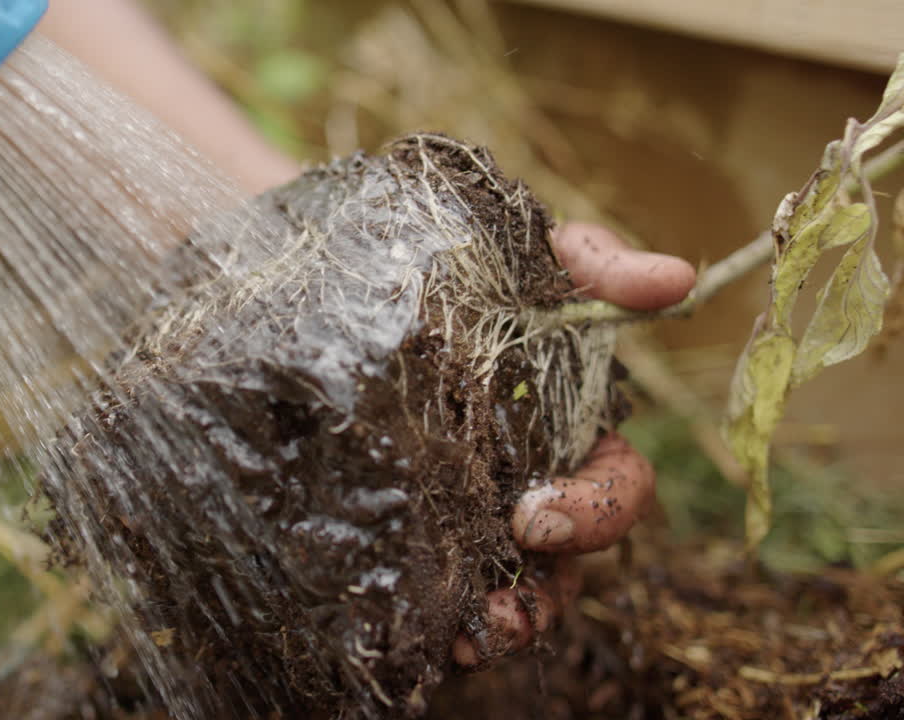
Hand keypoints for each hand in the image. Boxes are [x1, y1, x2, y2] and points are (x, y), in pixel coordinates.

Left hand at [453, 222, 696, 665]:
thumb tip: (678, 281)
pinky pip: (441, 583)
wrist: (351, 277)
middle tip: (502, 611)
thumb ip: (599, 269)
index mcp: (568, 427)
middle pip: (567, 560)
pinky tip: (421, 633)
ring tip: (468, 641)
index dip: (594, 511)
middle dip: (546, 595)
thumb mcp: (529, 258)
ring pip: (512, 585)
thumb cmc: (458, 266)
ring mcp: (471, 502)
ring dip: (501, 622)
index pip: (615, 486)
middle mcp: (529, 476)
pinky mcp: (411, 516)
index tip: (533, 517)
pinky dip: (439, 616)